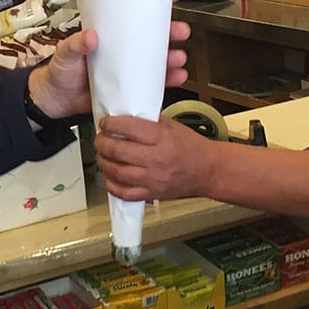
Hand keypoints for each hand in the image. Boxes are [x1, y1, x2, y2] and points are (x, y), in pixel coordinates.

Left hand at [26, 6, 191, 120]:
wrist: (58, 100)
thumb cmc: (61, 70)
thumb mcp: (65, 52)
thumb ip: (75, 44)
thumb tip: (90, 36)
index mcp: (109, 33)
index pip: (133, 12)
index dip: (154, 1)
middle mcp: (122, 48)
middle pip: (152, 34)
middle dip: (171, 30)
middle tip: (180, 30)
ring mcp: (128, 66)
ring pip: (157, 57)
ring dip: (171, 56)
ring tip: (178, 57)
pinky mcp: (131, 84)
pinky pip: (154, 81)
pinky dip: (167, 79)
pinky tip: (176, 76)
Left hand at [93, 114, 218, 200]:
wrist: (208, 171)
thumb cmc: (192, 148)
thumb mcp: (171, 125)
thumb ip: (148, 121)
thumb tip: (124, 115)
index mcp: (162, 138)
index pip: (129, 128)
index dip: (111, 124)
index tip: (106, 122)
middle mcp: (157, 159)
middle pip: (118, 151)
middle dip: (102, 143)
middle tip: (100, 138)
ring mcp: (153, 179)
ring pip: (117, 172)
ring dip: (103, 162)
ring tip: (102, 154)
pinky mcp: (151, 193)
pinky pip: (124, 193)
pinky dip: (111, 184)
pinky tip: (109, 175)